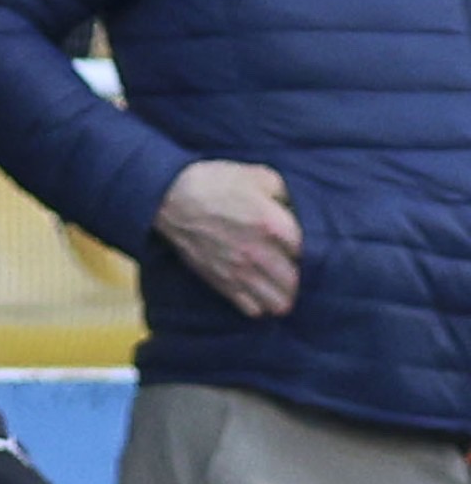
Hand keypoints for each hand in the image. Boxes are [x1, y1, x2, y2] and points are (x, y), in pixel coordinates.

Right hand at [155, 159, 300, 317]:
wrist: (169, 198)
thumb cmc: (214, 183)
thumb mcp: (259, 175)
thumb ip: (286, 194)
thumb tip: (297, 209)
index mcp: (273, 225)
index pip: (311, 251)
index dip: (314, 249)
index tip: (308, 244)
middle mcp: (258, 253)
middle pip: (296, 282)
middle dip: (302, 277)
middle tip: (297, 267)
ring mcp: (238, 271)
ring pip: (277, 302)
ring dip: (284, 296)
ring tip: (283, 286)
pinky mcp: (220, 281)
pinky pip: (250, 308)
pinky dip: (260, 305)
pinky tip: (260, 292)